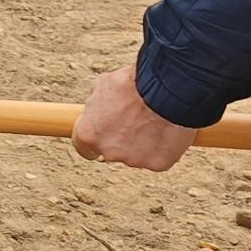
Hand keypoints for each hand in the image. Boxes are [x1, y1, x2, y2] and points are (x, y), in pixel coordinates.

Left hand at [72, 67, 197, 170]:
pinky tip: (166, 129)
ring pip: (136, 154)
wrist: (166, 91)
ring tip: (153, 120)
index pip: (85, 148)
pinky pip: (158, 157)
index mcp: (89, 135)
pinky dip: (162, 147)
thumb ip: (97, 106)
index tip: (104, 133)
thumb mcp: (103, 86)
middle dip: (121, 138)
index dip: (95, 139)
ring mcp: (134, 160)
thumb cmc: (133, 86)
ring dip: (142, 142)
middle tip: (135, 119)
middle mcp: (108, 152)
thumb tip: (99, 109)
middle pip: (112, 150)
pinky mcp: (158, 164)